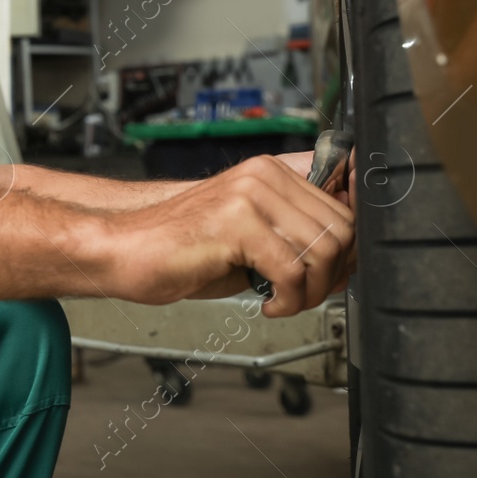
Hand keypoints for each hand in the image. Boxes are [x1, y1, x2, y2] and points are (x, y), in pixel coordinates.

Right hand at [98, 154, 355, 316]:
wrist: (126, 251)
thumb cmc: (185, 251)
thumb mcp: (252, 238)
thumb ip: (295, 237)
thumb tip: (350, 261)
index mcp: (271, 171)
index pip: (345, 204)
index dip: (349, 251)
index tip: (333, 276)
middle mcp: (263, 174)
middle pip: (342, 228)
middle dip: (332, 276)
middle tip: (303, 297)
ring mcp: (249, 193)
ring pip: (322, 250)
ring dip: (310, 292)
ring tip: (283, 302)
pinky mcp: (235, 220)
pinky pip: (291, 270)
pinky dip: (288, 301)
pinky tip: (267, 306)